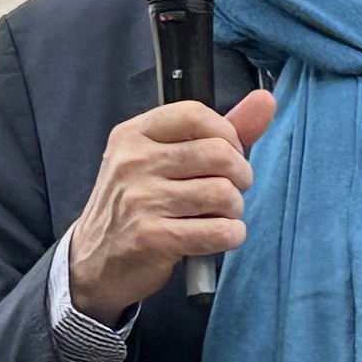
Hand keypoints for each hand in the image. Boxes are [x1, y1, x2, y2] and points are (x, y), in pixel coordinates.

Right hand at [64, 88, 274, 319]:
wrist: (95, 262)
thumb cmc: (137, 206)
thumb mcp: (161, 160)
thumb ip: (216, 131)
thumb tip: (266, 99)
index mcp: (133, 134)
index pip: (196, 115)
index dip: (228, 135)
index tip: (229, 156)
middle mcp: (133, 162)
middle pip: (218, 154)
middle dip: (240, 176)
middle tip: (230, 191)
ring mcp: (140, 200)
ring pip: (222, 193)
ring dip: (234, 209)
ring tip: (220, 215)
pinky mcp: (151, 238)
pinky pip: (218, 231)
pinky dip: (231, 235)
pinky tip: (219, 236)